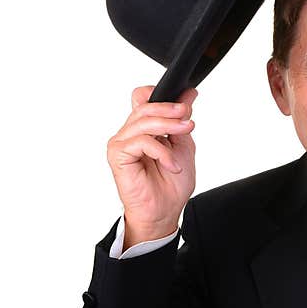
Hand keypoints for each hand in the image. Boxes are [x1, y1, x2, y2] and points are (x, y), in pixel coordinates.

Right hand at [106, 85, 197, 248]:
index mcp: (143, 129)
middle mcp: (129, 133)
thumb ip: (181, 120)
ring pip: (143, 121)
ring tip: (185, 133)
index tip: (185, 102)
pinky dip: (161, 151)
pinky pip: (140, 141)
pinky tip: (172, 164)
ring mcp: (121, 143)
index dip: (159, 95)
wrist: (164, 212)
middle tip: (187, 117)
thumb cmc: (170, 185)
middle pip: (144, 106)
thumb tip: (188, 95)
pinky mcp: (118, 155)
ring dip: (168, 125)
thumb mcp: (183, 145)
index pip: (142, 98)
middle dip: (170, 109)